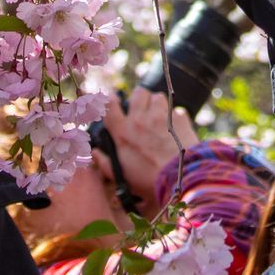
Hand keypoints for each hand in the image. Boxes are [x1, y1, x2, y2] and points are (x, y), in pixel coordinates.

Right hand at [102, 90, 196, 206]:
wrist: (179, 179)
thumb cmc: (148, 181)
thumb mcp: (121, 175)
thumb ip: (105, 163)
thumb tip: (95, 153)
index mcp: (123, 133)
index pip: (110, 106)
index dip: (110, 100)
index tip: (113, 99)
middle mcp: (140, 120)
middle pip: (138, 93)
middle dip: (141, 98)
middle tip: (144, 109)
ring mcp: (160, 117)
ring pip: (158, 97)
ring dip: (158, 105)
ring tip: (161, 118)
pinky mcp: (179, 119)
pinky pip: (176, 110)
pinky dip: (175, 118)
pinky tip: (176, 129)